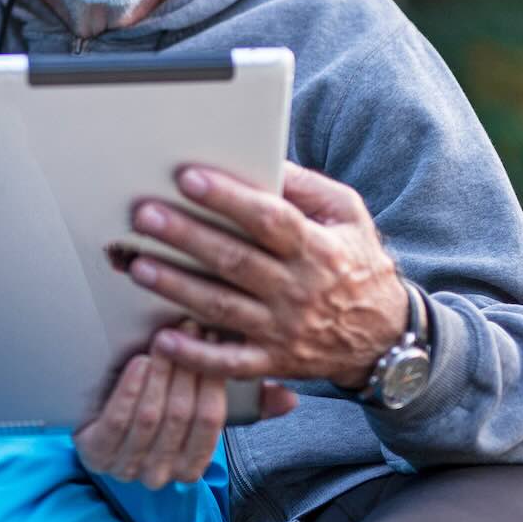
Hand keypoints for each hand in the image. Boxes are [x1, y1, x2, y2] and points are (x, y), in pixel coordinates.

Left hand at [72, 335, 297, 488]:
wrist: (94, 426)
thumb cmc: (156, 413)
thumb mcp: (199, 408)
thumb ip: (246, 405)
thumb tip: (291, 398)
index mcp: (190, 465)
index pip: (211, 422)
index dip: (215, 380)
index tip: (216, 338)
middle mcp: (160, 472)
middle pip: (181, 416)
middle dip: (188, 367)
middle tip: (190, 327)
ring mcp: (126, 466)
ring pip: (152, 417)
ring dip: (161, 374)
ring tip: (165, 339)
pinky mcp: (96, 453)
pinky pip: (117, 422)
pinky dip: (131, 390)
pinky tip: (140, 363)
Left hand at [129, 164, 407, 387]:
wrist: (384, 336)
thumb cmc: (355, 262)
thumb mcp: (347, 215)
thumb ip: (307, 186)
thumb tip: (265, 159)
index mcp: (317, 249)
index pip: (269, 220)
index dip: (228, 199)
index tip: (188, 178)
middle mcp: (298, 290)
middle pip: (235, 260)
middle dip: (187, 237)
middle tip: (145, 216)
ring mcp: (283, 329)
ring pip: (223, 307)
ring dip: (177, 287)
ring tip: (139, 266)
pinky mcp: (272, 360)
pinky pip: (230, 362)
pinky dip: (195, 354)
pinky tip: (162, 339)